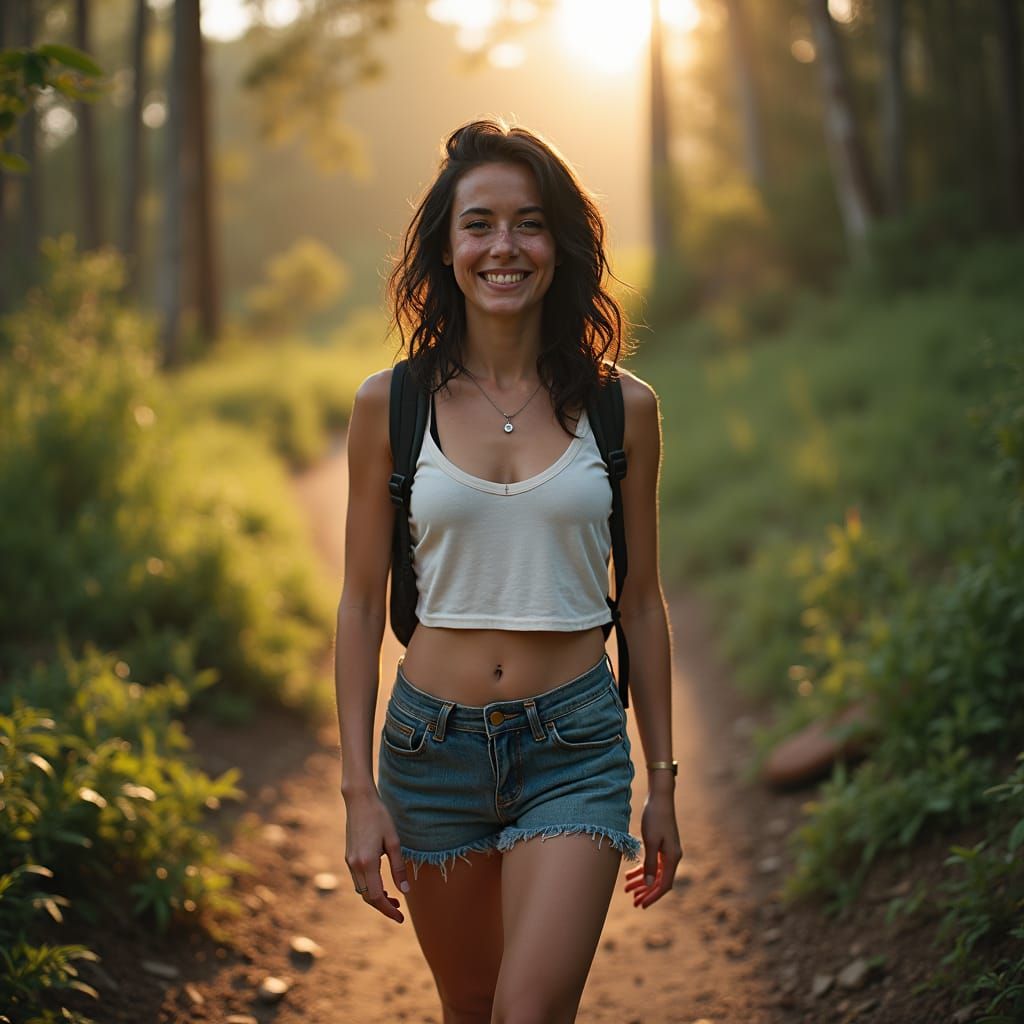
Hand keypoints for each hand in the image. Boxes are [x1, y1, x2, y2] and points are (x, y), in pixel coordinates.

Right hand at [343, 790, 409, 922]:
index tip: (400, 917)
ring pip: (361, 889)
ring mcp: (349, 861)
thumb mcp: (394, 842)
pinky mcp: (349, 856)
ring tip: (393, 898)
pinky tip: (381, 884)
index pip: (376, 897)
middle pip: (367, 897)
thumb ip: (398, 868)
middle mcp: (355, 865)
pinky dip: (369, 886)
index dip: (388, 910)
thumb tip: (405, 891)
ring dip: (376, 897)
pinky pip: (358, 879)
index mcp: (368, 863)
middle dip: (382, 906)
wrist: (359, 800)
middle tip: (399, 910)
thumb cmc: (380, 817)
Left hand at [624, 792, 681, 908]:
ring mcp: (668, 851)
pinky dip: (642, 869)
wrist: (660, 798)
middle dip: (646, 892)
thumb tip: (648, 884)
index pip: (664, 885)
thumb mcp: (651, 842)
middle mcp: (673, 857)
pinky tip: (630, 874)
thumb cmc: (655, 818)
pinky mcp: (662, 845)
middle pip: (659, 881)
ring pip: (654, 873)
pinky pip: (652, 863)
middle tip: (633, 902)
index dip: (652, 896)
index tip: (641, 905)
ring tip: (627, 889)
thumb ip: (650, 864)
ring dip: (642, 881)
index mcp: (673, 858)